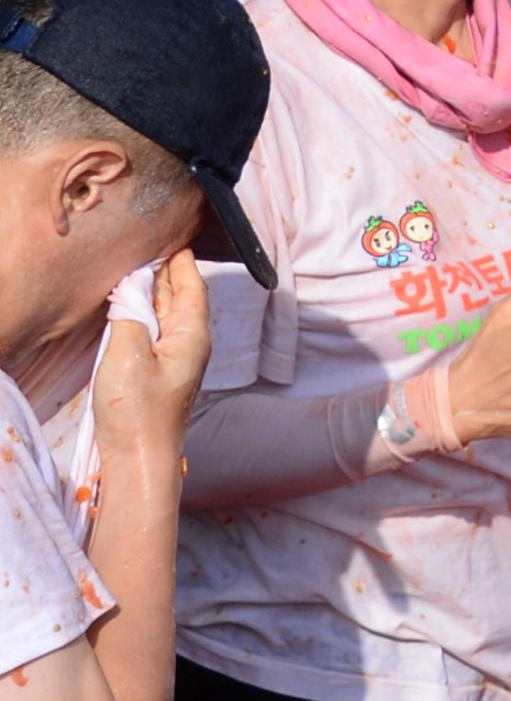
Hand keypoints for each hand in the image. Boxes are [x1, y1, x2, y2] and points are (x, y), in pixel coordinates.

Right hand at [91, 250, 207, 464]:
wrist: (140, 458)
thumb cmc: (138, 411)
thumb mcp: (128, 356)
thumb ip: (130, 317)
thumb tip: (133, 288)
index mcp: (191, 335)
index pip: (192, 288)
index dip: (183, 264)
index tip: (176, 242)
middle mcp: (190, 344)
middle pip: (182, 299)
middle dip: (170, 274)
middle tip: (156, 248)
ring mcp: (176, 360)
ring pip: (168, 316)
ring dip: (157, 293)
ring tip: (144, 270)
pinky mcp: (160, 374)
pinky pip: (157, 333)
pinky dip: (147, 314)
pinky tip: (135, 311)